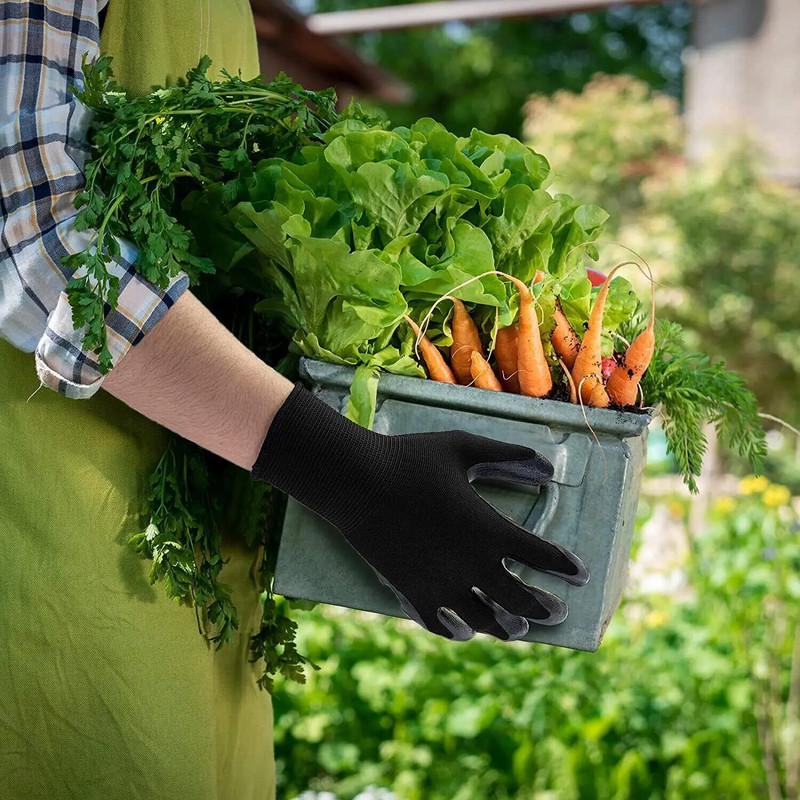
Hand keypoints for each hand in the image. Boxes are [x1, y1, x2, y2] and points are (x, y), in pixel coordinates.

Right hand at [252, 383, 588, 640]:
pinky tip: (466, 634)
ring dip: (508, 628)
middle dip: (545, 608)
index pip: (542, 557)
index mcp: (489, 529)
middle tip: (558, 613)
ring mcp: (441, 585)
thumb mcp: (464, 447)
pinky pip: (441, 625)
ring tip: (519, 630)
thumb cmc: (410, 458)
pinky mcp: (411, 593)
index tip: (580, 574)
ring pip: (485, 621)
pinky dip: (458, 633)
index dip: (565, 567)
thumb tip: (547, 466)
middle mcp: (472, 565)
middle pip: (520, 600)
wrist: (356, 481)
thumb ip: (507, 456)